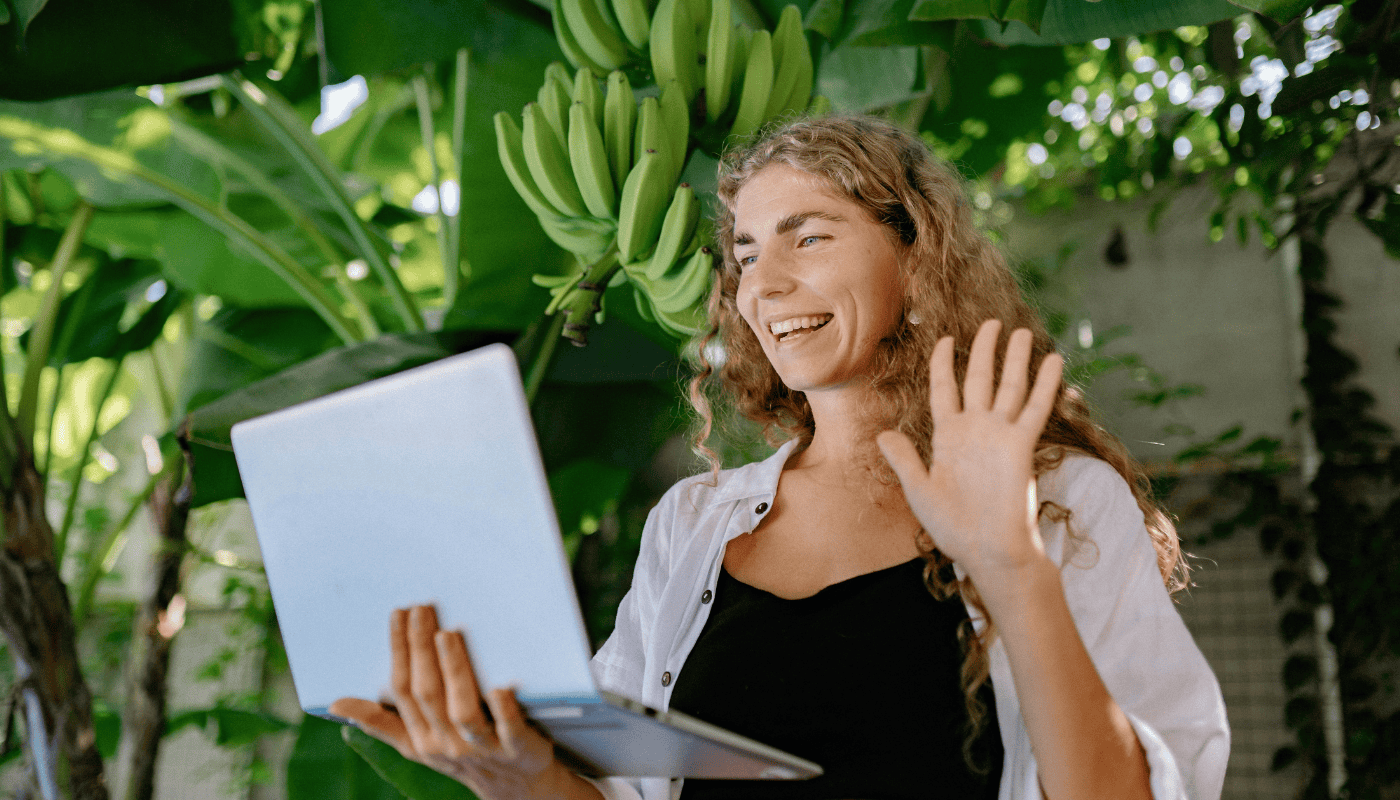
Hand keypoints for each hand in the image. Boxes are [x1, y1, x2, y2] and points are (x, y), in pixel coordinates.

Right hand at [330, 605, 597, 799]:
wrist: (513, 787)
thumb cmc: (461, 753)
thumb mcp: (416, 742)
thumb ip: (381, 721)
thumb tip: (336, 704)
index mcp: (420, 738)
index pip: (402, 690)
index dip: (399, 651)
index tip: (399, 614)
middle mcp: (447, 743)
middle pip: (428, 693)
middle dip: (421, 649)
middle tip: (422, 611)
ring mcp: (481, 747)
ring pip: (462, 710)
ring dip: (455, 671)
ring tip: (448, 635)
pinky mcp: (516, 748)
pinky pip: (508, 729)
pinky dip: (504, 709)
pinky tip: (501, 686)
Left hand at [876, 319, 1062, 581]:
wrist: (986, 549)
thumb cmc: (952, 526)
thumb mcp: (919, 490)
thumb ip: (904, 460)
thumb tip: (883, 435)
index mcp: (948, 437)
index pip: (944, 389)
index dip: (943, 364)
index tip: (945, 339)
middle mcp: (975, 429)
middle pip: (980, 379)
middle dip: (985, 350)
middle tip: (993, 323)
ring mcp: (1000, 435)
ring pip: (1009, 386)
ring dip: (1016, 359)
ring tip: (1021, 332)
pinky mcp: (1022, 446)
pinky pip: (1035, 408)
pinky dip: (1045, 384)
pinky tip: (1053, 360)